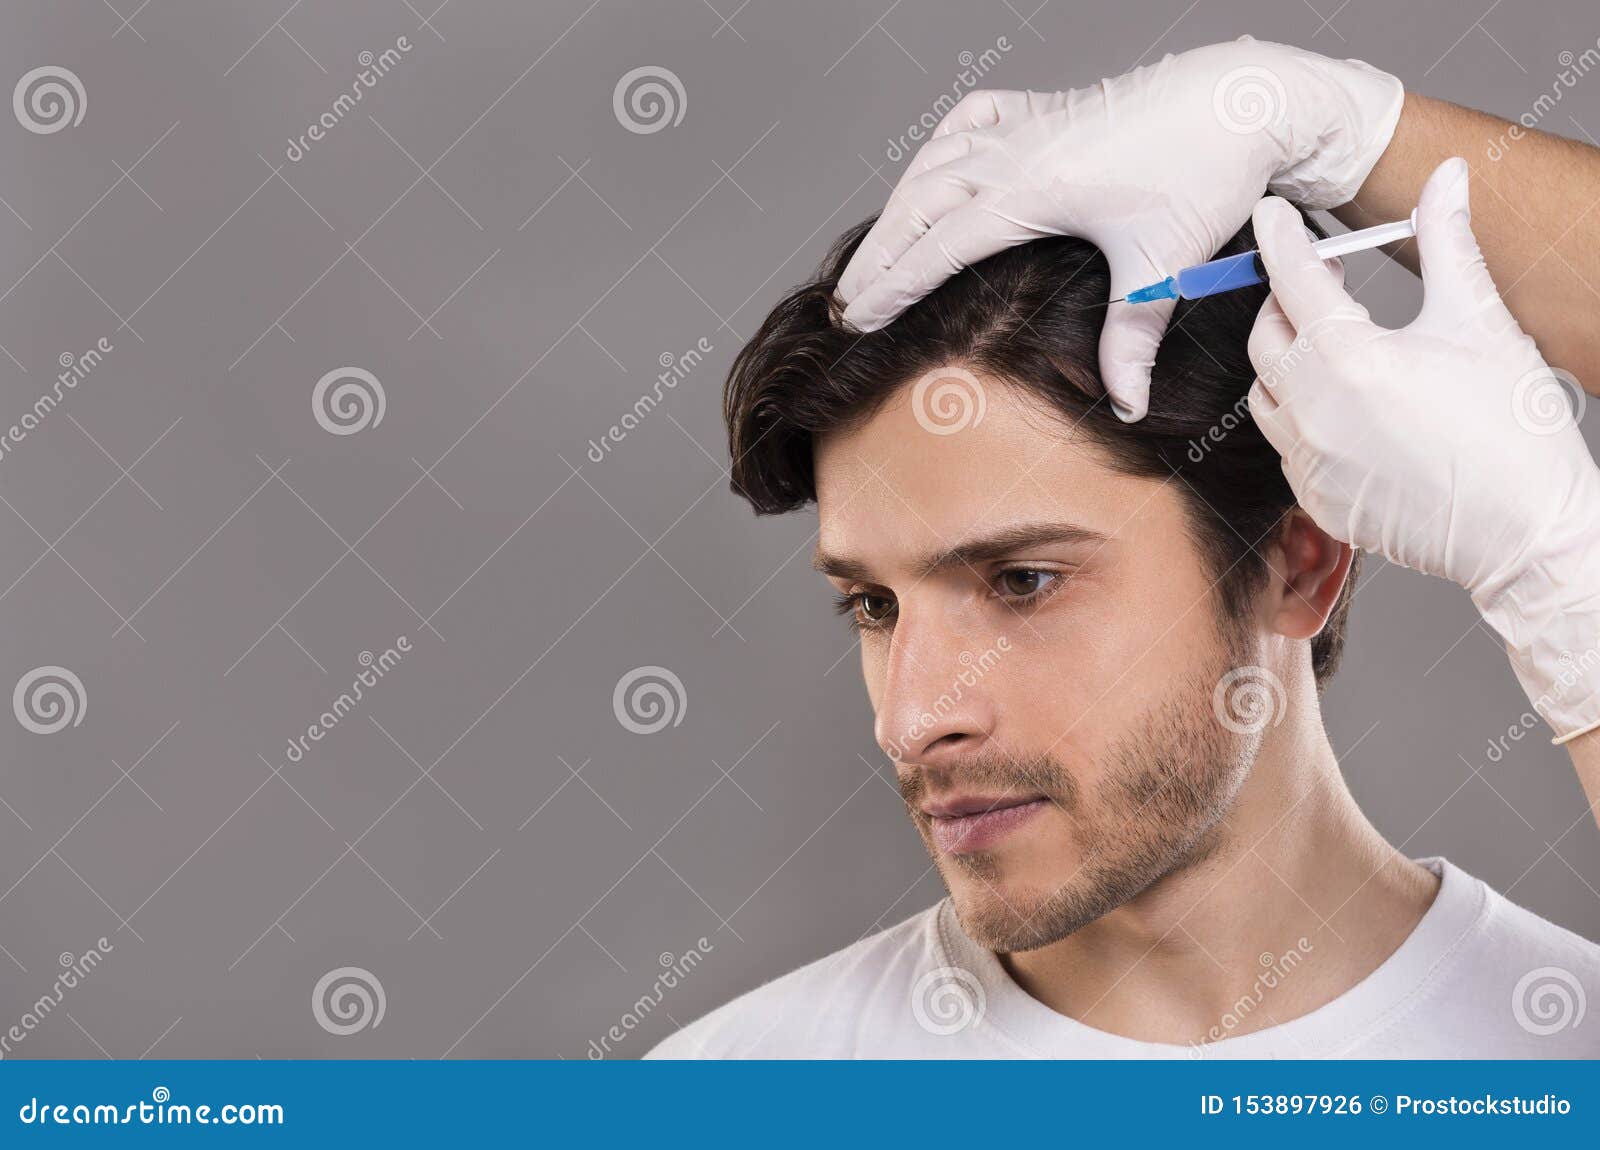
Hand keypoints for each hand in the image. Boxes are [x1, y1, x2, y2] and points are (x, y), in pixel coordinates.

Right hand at [836, 36, 1402, 420]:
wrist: (1243, 97)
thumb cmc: (1207, 170)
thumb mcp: (1163, 263)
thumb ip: (1132, 337)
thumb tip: (1125, 405)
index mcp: (1033, 189)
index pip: (937, 246)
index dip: (891, 286)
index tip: (856, 319)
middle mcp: (1017, 150)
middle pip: (917, 205)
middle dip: (876, 256)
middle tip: (844, 302)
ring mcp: (1029, 125)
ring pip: (934, 161)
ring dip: (898, 207)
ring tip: (875, 254)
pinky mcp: (1047, 110)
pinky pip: (972, 120)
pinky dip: (943, 145)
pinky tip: (935, 167)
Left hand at [1248, 156, 1599, 741]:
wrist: (1528, 534)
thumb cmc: (1514, 430)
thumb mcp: (1481, 322)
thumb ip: (1449, 244)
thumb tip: (1446, 178)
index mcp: (1350, 359)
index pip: (1292, 278)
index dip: (1280, 237)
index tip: (1272, 214)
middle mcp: (1313, 411)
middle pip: (1265, 335)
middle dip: (1285, 301)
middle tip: (1323, 283)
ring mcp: (1308, 461)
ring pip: (1266, 392)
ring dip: (1288, 361)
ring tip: (1335, 345)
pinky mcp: (1314, 499)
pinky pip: (1285, 445)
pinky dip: (1302, 416)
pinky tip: (1346, 407)